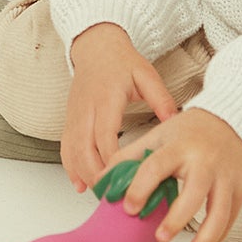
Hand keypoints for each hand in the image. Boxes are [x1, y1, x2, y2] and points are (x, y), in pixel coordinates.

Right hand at [61, 23, 178, 192]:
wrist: (96, 46)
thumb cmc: (121, 61)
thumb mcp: (146, 75)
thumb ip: (161, 98)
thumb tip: (176, 121)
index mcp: (106, 99)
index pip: (105, 136)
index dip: (111, 160)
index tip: (122, 179)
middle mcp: (86, 109)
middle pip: (85, 149)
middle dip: (96, 174)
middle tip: (113, 195)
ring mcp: (75, 116)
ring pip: (72, 151)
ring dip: (83, 174)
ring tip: (99, 194)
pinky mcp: (69, 120)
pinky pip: (65, 147)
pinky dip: (70, 167)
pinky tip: (79, 184)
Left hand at [114, 108, 241, 241]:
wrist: (232, 121)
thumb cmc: (190, 132)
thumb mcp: (158, 135)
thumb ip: (130, 158)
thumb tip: (101, 182)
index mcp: (179, 146)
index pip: (157, 166)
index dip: (141, 188)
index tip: (128, 208)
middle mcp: (206, 161)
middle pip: (195, 192)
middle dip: (177, 218)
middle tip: (159, 238)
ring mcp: (226, 176)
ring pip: (219, 212)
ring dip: (204, 240)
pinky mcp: (240, 189)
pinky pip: (230, 219)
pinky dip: (217, 240)